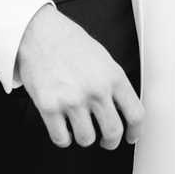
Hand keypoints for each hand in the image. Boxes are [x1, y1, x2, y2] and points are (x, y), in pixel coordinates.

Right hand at [16, 4, 143, 149]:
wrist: (39, 32)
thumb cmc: (68, 42)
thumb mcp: (102, 58)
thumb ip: (113, 84)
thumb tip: (121, 108)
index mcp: (112, 76)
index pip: (135, 114)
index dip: (135, 132)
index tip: (131, 136)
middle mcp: (95, 90)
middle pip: (113, 132)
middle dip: (110, 141)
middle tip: (105, 140)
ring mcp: (72, 100)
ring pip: (86, 139)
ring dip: (84, 136)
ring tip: (80, 126)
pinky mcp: (49, 107)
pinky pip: (61, 139)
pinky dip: (63, 137)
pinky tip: (63, 127)